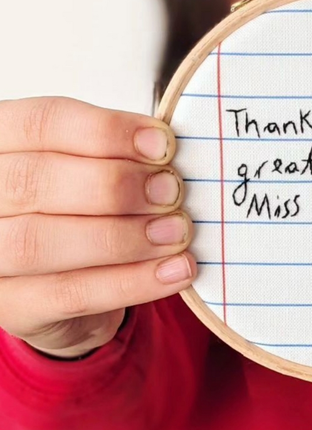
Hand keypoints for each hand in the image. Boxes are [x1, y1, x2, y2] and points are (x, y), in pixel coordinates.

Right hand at [0, 97, 196, 357]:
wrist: (60, 282)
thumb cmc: (76, 209)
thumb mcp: (90, 167)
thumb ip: (118, 153)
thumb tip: (163, 152)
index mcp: (0, 143)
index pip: (42, 123)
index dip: (106, 131)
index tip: (161, 145)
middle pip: (36, 181)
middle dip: (115, 185)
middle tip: (171, 191)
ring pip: (43, 242)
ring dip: (123, 237)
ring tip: (176, 232)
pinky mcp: (12, 306)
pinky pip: (70, 294)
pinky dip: (131, 282)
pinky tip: (174, 271)